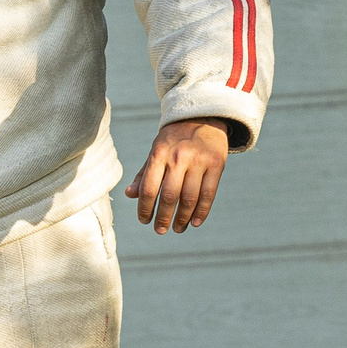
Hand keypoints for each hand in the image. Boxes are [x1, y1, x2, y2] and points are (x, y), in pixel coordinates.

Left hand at [129, 118, 232, 234]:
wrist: (203, 116)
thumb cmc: (174, 139)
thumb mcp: (155, 151)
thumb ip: (143, 174)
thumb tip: (129, 195)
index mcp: (159, 154)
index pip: (148, 188)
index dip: (145, 208)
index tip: (144, 220)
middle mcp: (179, 157)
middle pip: (169, 196)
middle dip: (163, 218)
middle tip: (160, 230)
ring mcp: (199, 161)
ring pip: (189, 198)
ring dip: (182, 218)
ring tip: (177, 228)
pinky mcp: (217, 164)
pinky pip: (209, 193)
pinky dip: (202, 211)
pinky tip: (195, 222)